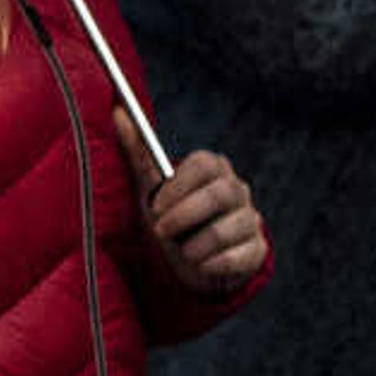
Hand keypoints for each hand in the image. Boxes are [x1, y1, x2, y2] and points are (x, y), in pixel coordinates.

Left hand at [138, 147, 265, 300]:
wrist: (187, 258)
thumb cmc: (168, 214)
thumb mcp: (150, 185)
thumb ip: (137, 151)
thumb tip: (118, 111)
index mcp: (213, 169)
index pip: (205, 164)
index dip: (179, 186)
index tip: (155, 205)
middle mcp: (237, 191)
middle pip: (219, 195)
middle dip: (184, 216)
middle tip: (160, 230)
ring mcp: (250, 220)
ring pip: (227, 230)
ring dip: (194, 245)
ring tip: (180, 250)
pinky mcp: (257, 250)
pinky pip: (239, 258)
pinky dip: (212, 264)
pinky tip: (199, 264)